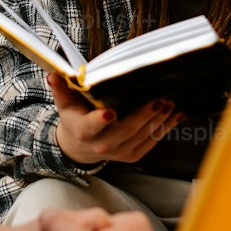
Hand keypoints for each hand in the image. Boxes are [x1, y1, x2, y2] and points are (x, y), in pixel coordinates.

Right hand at [48, 72, 182, 165]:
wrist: (79, 146)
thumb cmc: (75, 117)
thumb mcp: (65, 103)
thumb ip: (61, 88)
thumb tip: (54, 74)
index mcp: (83, 131)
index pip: (91, 126)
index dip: (100, 121)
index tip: (110, 112)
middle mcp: (102, 145)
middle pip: (125, 131)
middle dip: (144, 115)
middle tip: (160, 100)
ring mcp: (118, 152)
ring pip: (142, 136)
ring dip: (159, 120)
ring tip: (170, 103)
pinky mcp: (132, 155)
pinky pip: (151, 142)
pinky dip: (165, 128)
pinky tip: (176, 115)